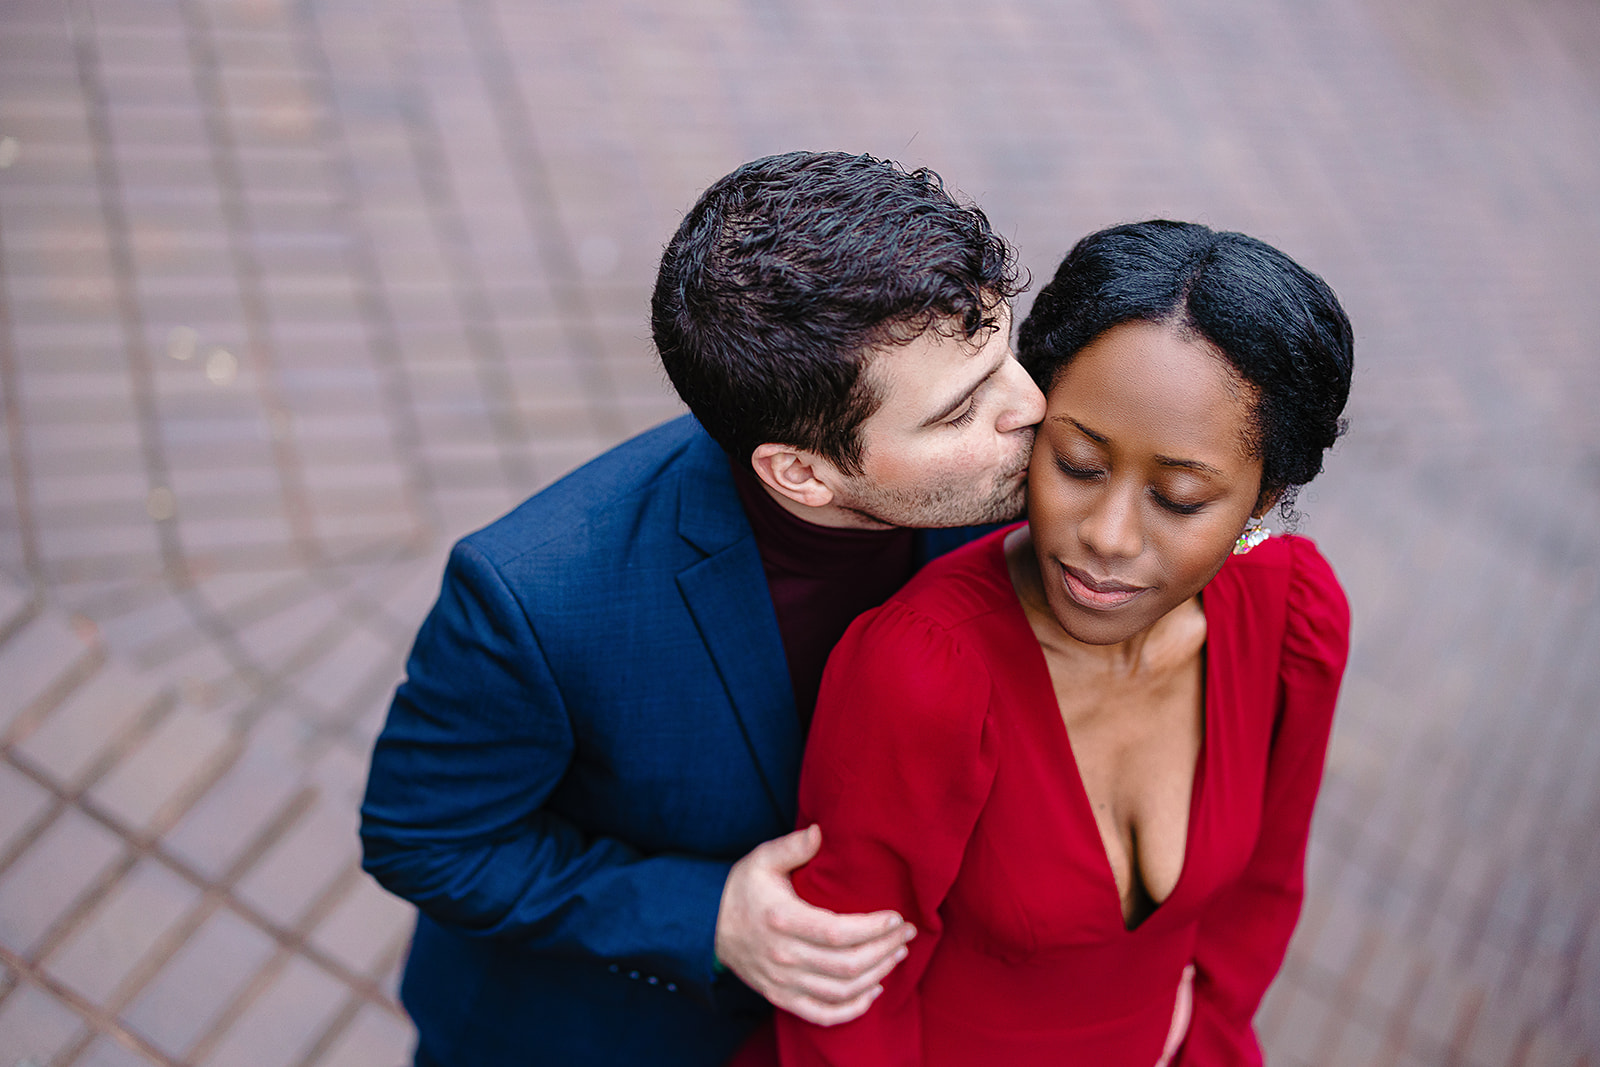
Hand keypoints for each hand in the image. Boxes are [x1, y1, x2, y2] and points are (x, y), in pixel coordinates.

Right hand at [715, 824, 915, 1025]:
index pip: (838, 933)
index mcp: (783, 920)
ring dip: (876, 975)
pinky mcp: (781, 996)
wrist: (707, 925)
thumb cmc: (742, 889)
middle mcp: (784, 956)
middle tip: (907, 935)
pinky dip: (852, 1009)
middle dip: (885, 950)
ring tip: (897, 956)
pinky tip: (873, 991)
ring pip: (840, 990)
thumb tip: (820, 831)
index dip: (873, 929)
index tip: (897, 918)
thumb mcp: (762, 860)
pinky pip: (822, 1013)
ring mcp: (782, 981)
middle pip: (847, 965)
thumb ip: (793, 846)